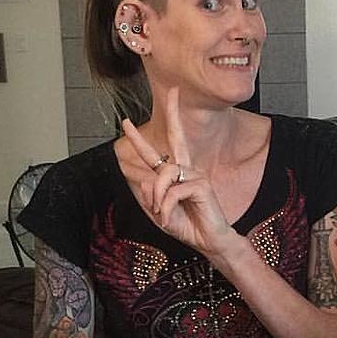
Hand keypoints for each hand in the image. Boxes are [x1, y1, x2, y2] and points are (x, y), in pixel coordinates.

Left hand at [121, 87, 239, 258]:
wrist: (209, 243)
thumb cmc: (188, 228)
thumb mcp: (160, 213)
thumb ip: (150, 198)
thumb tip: (143, 180)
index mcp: (175, 176)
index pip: (157, 153)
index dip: (140, 139)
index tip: (127, 122)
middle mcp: (186, 170)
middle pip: (176, 137)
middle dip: (173, 113)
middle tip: (169, 94)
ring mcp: (195, 176)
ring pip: (165, 174)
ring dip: (157, 195)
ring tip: (160, 213)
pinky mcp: (201, 185)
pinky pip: (173, 191)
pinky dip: (165, 207)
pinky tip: (167, 219)